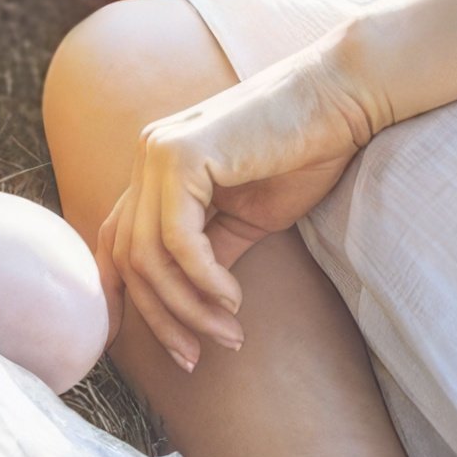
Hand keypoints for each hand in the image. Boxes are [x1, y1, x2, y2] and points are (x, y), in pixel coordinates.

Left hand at [100, 40, 380, 370]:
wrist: (342, 99)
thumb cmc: (303, 153)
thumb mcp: (247, 218)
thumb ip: (209, 253)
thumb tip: (188, 304)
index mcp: (155, 170)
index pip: (114, 240)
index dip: (116, 295)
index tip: (131, 345)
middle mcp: (146, 158)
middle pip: (127, 257)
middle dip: (160, 317)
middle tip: (195, 357)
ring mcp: (157, 153)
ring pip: (148, 255)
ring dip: (187, 307)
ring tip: (228, 334)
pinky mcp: (181, 155)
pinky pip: (178, 239)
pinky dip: (203, 279)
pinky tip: (232, 300)